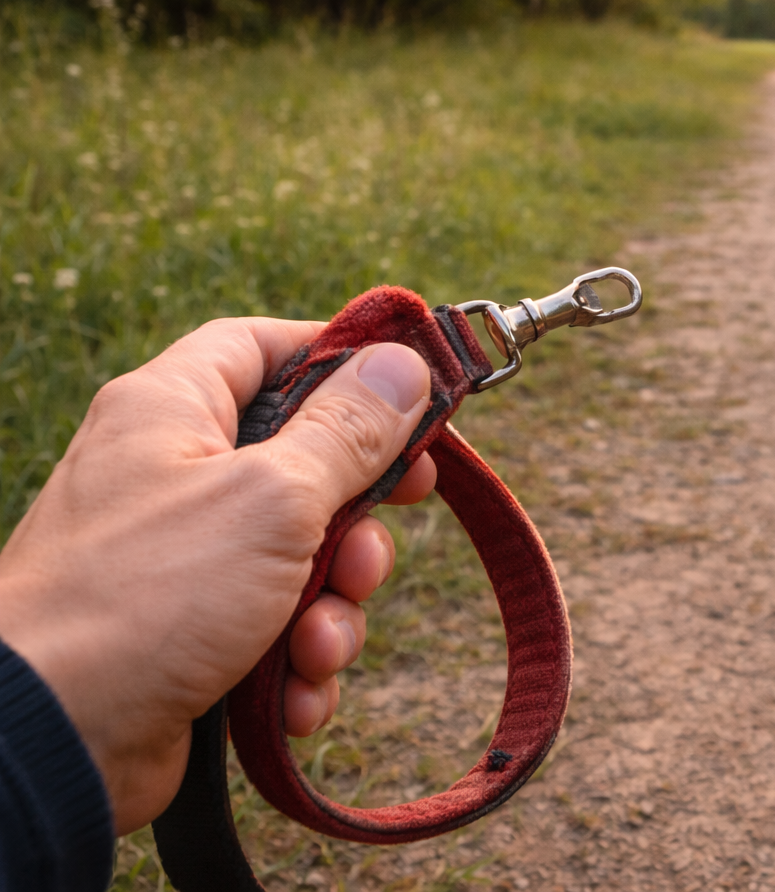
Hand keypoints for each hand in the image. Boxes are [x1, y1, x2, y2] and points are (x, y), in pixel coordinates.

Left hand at [0, 319, 435, 832]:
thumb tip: (404, 361)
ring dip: (332, 607)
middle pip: (303, 463)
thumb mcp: (272, 499)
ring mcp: (179, 560)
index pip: (262, 346)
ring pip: (302, 558)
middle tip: (380, 538)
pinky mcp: (188, 636)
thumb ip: (348, 431)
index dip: (339, 358)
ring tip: (314, 646)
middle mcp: (171, 474)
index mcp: (171, 410)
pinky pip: (276, 630)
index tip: (409, 388)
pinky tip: (293, 694)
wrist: (49, 743)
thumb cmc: (146, 597)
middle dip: (356, 520)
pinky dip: (297, 661)